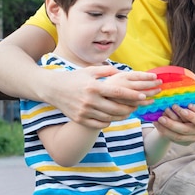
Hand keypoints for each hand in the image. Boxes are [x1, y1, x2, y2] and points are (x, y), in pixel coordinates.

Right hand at [46, 65, 160, 127]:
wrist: (52, 89)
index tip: (143, 96)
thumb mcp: (89, 70)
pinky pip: (99, 124)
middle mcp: (89, 100)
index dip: (132, 95)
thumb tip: (122, 72)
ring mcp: (84, 111)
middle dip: (131, 108)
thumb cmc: (73, 77)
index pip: (118, 93)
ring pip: (109, 118)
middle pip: (116, 108)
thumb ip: (107, 71)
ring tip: (129, 112)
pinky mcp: (79, 119)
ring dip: (121, 116)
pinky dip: (109, 122)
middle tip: (139, 106)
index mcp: (94, 86)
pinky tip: (114, 118)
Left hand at [153, 103, 194, 145]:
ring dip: (165, 129)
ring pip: (177, 137)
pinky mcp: (185, 143)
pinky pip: (173, 139)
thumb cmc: (194, 109)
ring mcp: (192, 139)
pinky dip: (164, 132)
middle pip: (185, 130)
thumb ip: (192, 106)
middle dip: (172, 124)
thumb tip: (188, 105)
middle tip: (161, 118)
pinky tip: (157, 125)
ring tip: (156, 121)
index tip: (176, 107)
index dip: (189, 115)